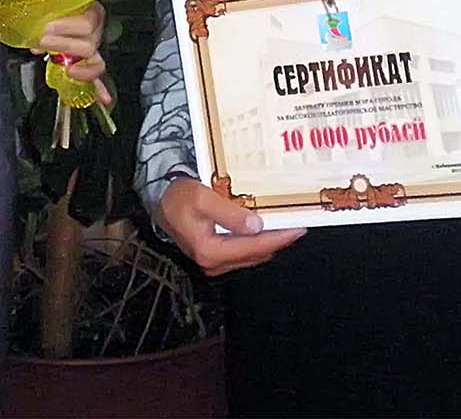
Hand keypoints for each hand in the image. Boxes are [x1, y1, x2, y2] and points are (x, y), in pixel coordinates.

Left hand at [34, 2, 111, 105]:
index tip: (48, 28)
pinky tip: (104, 99)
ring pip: (95, 63)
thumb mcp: (49, 3)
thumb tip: (36, 42)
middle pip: (90, 45)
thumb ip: (42, 15)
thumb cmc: (52, 6)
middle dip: (66, 45)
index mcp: (91, 11)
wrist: (52, 13)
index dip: (68, 27)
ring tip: (67, 69)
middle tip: (44, 41)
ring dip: (81, 70)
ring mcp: (93, 48)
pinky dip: (99, 89)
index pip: (87, 23)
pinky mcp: (87, 63)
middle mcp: (96, 30)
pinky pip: (96, 77)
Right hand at [156, 176, 304, 275]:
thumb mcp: (202, 197)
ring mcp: (214, 263)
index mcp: (210, 251)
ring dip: (270, 242)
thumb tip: (257, 225)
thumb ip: (229, 213)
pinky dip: (258, 242)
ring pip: (252, 256)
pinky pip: (244, 253)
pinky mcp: (216, 258)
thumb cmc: (179, 198)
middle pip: (256, 254)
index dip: (279, 238)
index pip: (253, 247)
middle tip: (299, 225)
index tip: (299, 228)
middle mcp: (213, 263)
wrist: (161, 204)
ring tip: (288, 226)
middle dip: (279, 241)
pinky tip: (267, 230)